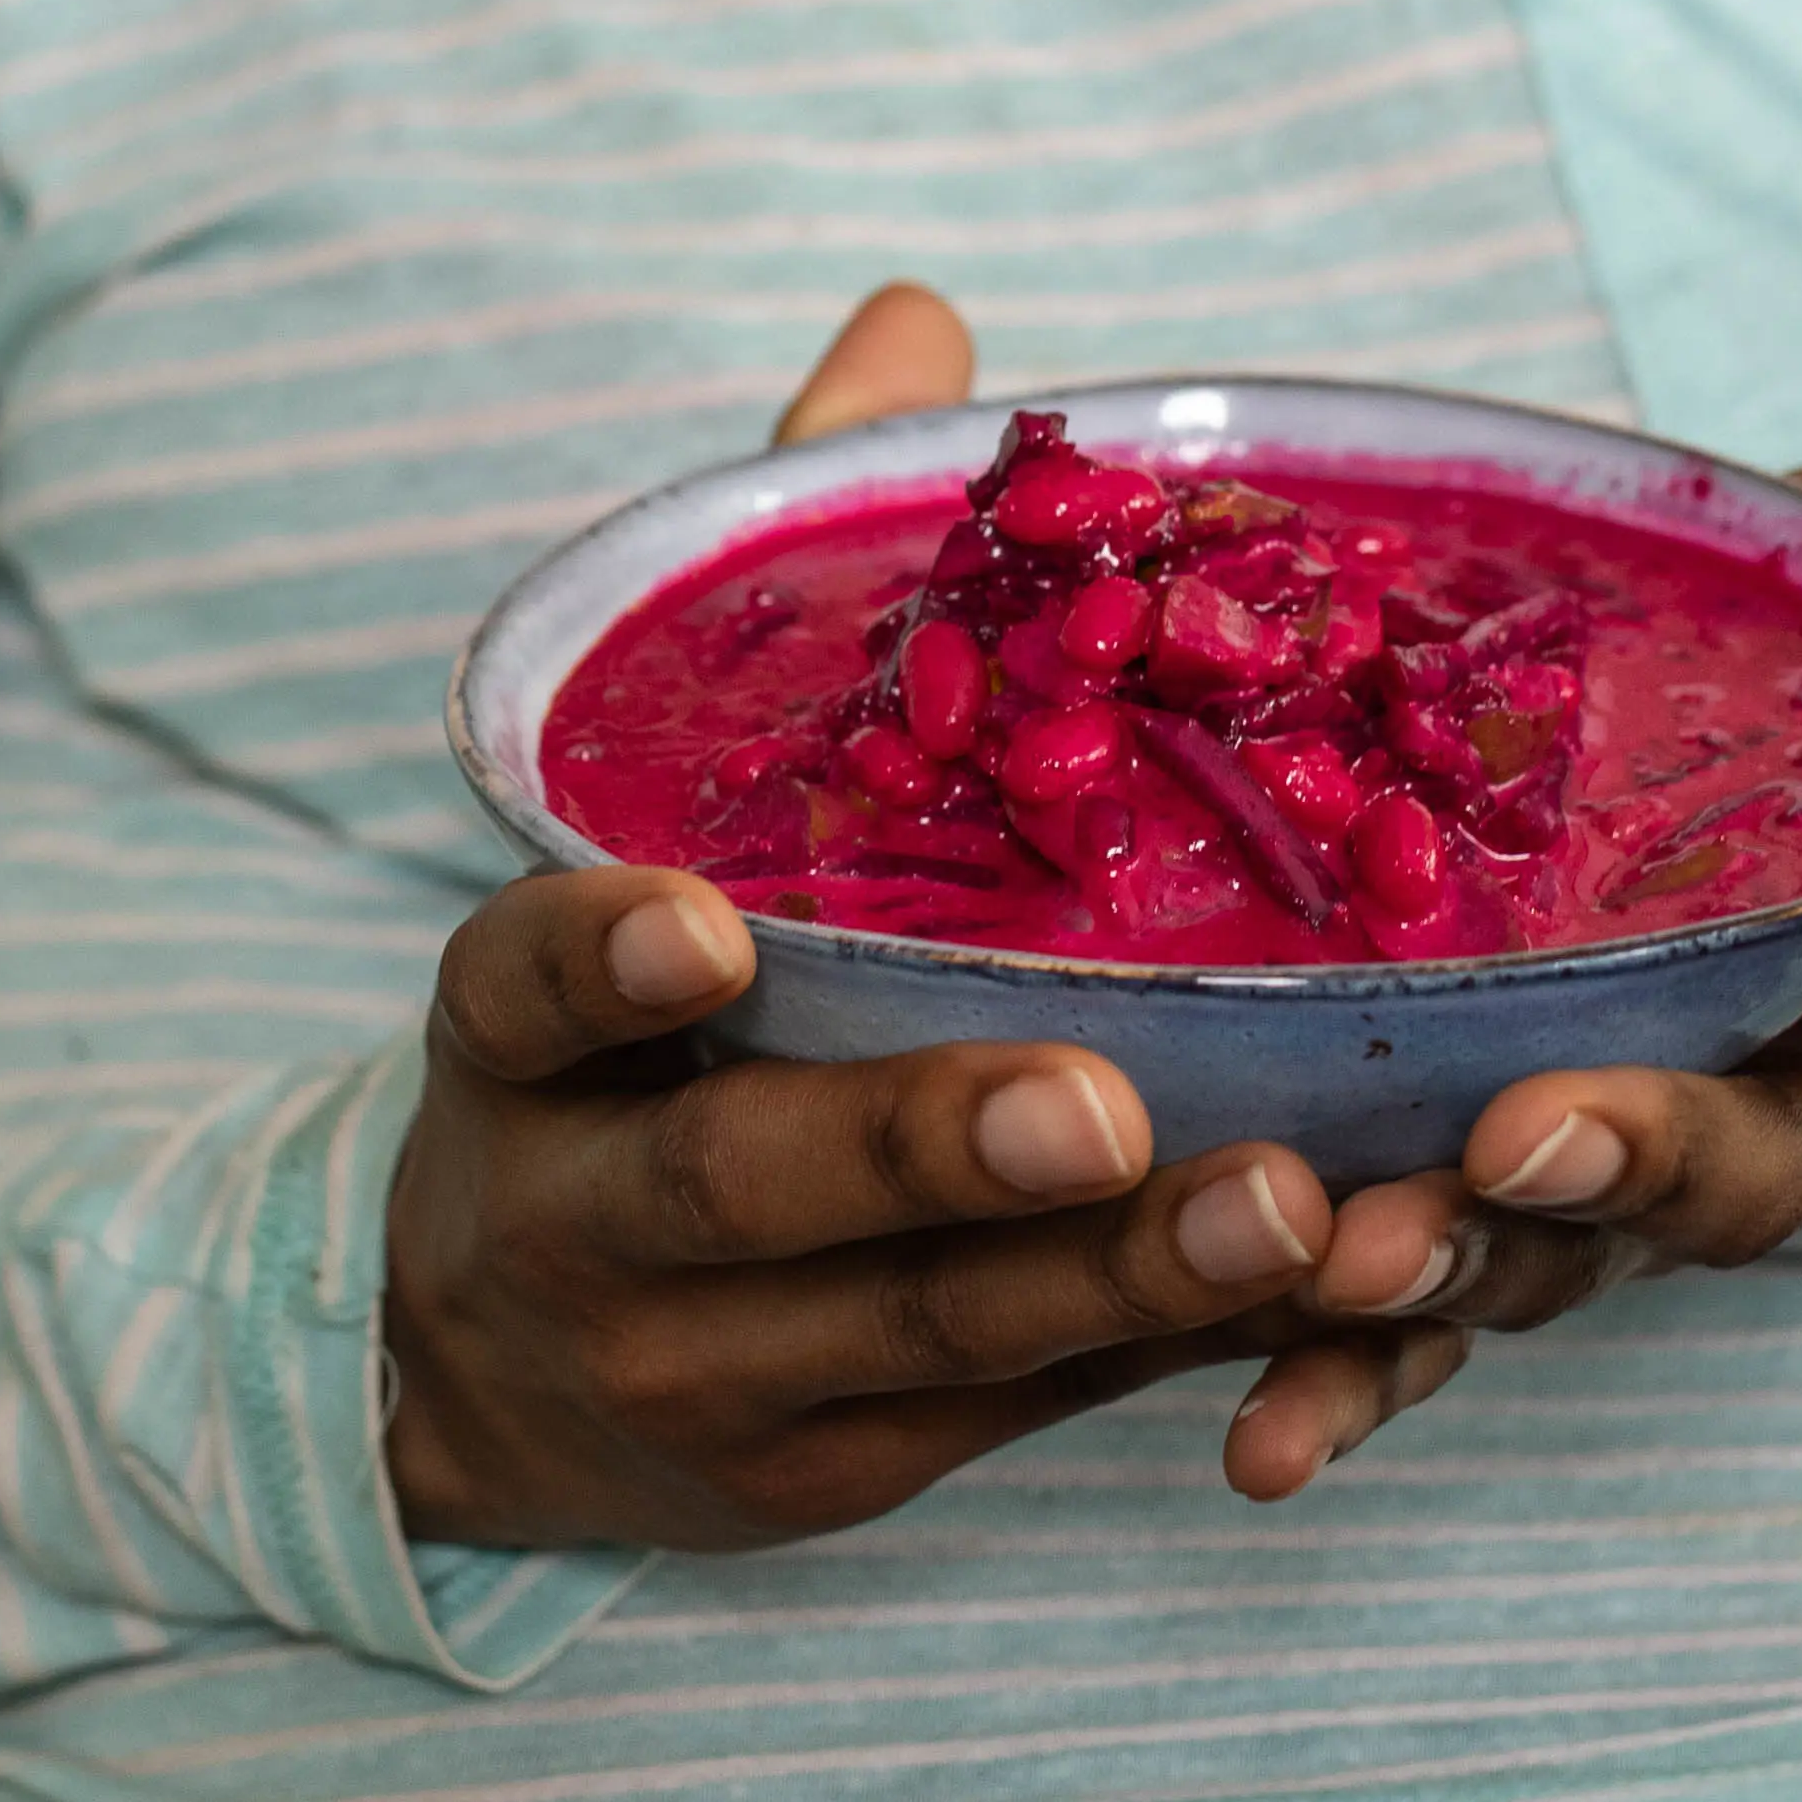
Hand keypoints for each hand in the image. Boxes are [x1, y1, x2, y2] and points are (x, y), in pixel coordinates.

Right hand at [382, 284, 1464, 1557]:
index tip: (703, 921)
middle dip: (926, 1147)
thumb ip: (781, 583)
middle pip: (749, 1187)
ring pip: (926, 1329)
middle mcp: (584, 1219)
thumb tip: (926, 325)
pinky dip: (1168, 1354)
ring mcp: (710, 1373)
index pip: (523, 986)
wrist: (475, 1384)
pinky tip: (1325, 1291)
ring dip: (1112, 1276)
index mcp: (515, 1042)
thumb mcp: (636, 828)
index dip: (601, 957)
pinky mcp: (838, 1475)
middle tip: (1103, 1107)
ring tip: (1295, 1208)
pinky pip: (1024, 1412)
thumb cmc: (617, 1033)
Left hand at [1277, 291, 1801, 1473]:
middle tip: (1537, 1135)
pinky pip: (1395, 1341)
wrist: (1666, 828)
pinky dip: (1329, 1387)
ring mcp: (1593, 1195)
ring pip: (1542, 1261)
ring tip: (1350, 1254)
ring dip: (1451, 1271)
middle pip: (1733, 1168)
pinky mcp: (1449, 1237)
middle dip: (1642, 1156)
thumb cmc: (1786, 696)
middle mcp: (1753, 1111)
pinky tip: (1242, 1442)